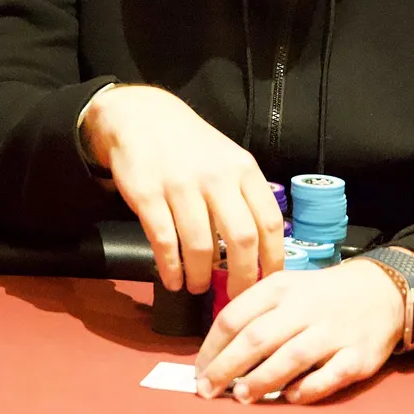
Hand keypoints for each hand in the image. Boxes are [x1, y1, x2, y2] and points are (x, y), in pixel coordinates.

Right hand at [82, 85, 282, 296]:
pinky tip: (173, 279)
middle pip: (242, 239)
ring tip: (198, 286)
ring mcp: (182, 186)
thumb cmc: (192, 146)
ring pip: (201, 246)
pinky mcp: (148, 195)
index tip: (269, 282)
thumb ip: (245, 197)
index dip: (272, 259)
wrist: (141, 116)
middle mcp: (217, 177)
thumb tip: (260, 251)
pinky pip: (165, 241)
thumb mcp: (228, 160)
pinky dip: (171, 268)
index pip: (269, 221)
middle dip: (242, 277)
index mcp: (243, 170)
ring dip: (201, 276)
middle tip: (236, 296)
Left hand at [194, 261, 403, 404]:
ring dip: (261, 381)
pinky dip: (307, 390)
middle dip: (225, 368)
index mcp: (280, 288)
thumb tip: (217, 355)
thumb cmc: (320, 296)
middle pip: (256, 338)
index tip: (198, 371)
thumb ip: (254, 314)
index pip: (234, 316)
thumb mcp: (285, 289)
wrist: (382, 290)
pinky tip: (290, 398)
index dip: (210, 348)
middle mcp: (304, 307)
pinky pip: (328, 377)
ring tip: (241, 397)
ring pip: (290, 358)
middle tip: (207, 391)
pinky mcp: (358, 356)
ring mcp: (333, 332)